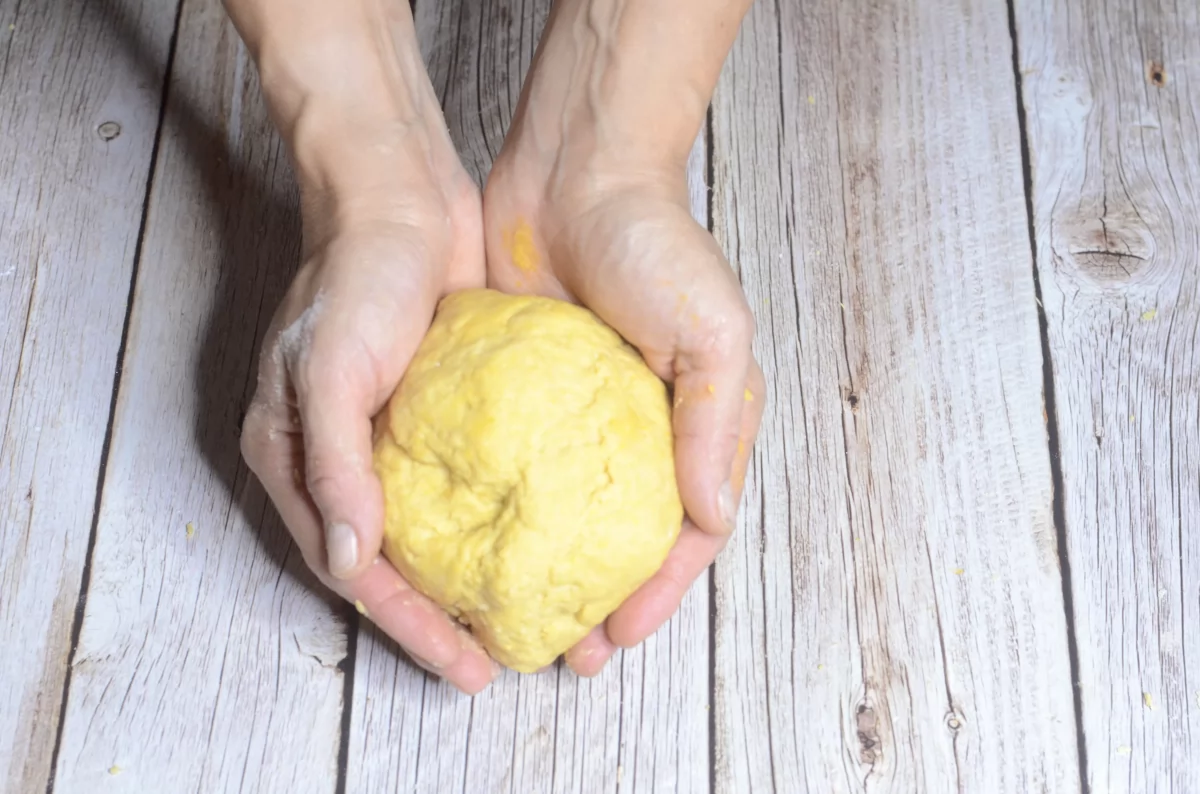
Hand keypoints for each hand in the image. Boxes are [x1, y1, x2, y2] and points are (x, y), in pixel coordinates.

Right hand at [229, 0, 497, 693]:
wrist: (400, 198)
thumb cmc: (353, 276)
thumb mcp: (329, 368)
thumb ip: (334, 465)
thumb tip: (351, 562)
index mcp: (298, 460)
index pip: (354, 570)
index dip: (407, 624)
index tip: (464, 663)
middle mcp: (340, 461)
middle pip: (389, 565)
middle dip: (440, 621)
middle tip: (498, 661)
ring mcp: (389, 439)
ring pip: (429, 533)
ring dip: (467, 579)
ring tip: (523, 617)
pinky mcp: (436, 414)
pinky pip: (463, 484)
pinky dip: (490, 521)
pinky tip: (533, 540)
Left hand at [483, 153, 764, 676]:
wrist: (577, 172)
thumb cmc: (660, 245)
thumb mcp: (713, 333)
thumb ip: (716, 424)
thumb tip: (708, 516)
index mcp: (692, 426)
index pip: (686, 529)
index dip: (660, 591)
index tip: (620, 636)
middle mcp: (636, 432)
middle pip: (621, 537)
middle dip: (601, 601)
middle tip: (568, 656)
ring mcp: (571, 418)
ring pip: (562, 516)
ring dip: (546, 572)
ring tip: (517, 622)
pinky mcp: (517, 396)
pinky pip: (508, 466)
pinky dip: (499, 511)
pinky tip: (475, 548)